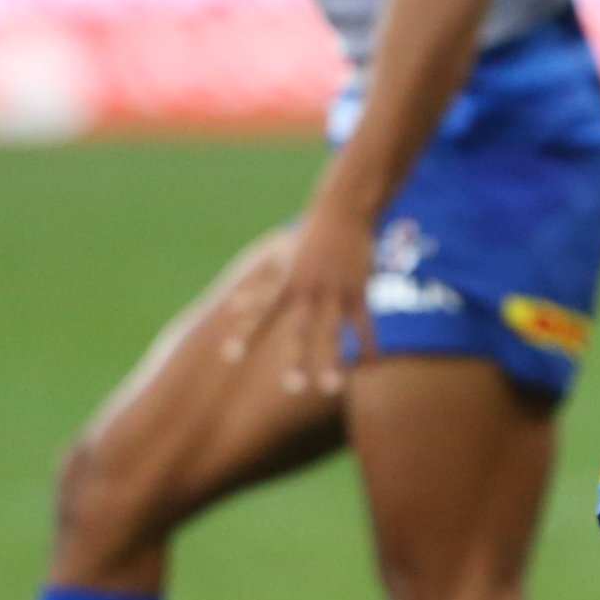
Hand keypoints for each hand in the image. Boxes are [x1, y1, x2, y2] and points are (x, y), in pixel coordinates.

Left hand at [221, 204, 377, 394]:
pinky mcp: (359, 291)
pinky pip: (365, 324)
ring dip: (334, 361)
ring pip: (335, 333)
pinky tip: (370, 364)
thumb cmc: (310, 236)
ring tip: (332, 388)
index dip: (247, 334)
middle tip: (292, 388)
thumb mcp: (281, 260)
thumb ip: (261, 288)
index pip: (264, 314)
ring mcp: (336, 293)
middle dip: (297, 360)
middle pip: (302, 332)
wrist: (344, 212)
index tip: (229, 356)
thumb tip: (234, 305)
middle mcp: (310, 293)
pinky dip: (368, 345)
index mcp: (289, 285)